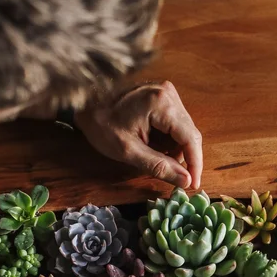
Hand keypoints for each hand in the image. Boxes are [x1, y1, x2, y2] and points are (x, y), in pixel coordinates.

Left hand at [75, 81, 202, 188]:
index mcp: (162, 104)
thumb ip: (159, 166)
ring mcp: (165, 91)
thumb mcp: (128, 151)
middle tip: (176, 178)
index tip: (193, 185)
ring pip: (184, 128)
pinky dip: (169, 138)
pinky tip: (154, 147)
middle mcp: (168, 93)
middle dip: (185, 157)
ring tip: (158, 160)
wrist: (82, 102)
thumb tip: (186, 181)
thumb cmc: (100, 125)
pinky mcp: (161, 94)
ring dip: (176, 148)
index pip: (190, 138)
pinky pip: (175, 121)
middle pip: (190, 132)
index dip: (195, 164)